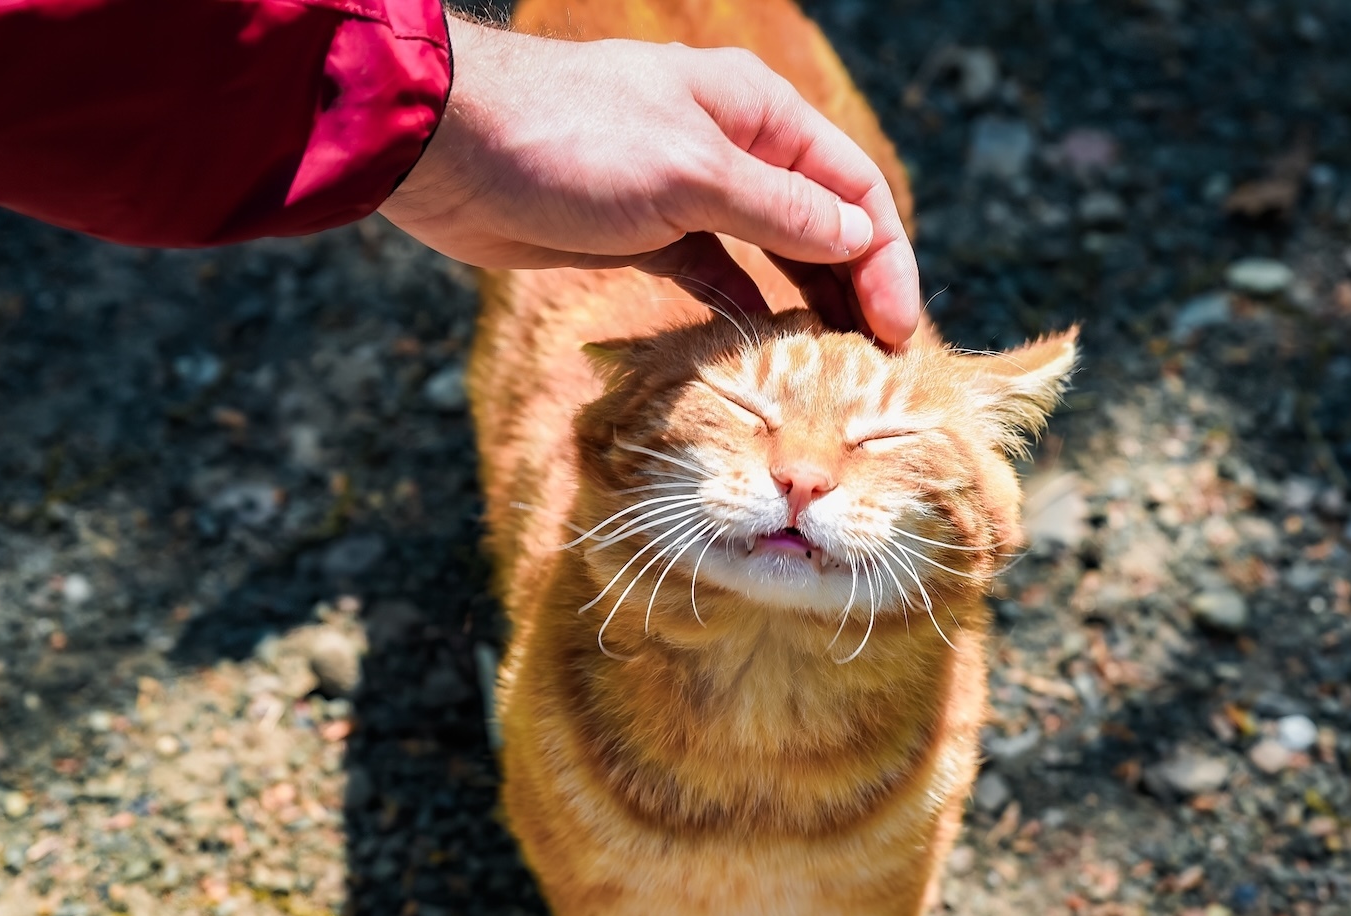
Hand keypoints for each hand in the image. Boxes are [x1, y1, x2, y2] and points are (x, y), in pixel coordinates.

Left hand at [378, 15, 919, 346]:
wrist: (450, 152)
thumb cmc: (573, 141)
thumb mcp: (691, 174)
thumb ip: (778, 212)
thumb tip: (857, 239)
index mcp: (757, 111)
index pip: (852, 187)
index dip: (886, 259)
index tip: (900, 331)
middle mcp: (733, 147)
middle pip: (820, 223)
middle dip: (855, 288)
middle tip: (880, 367)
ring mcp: (688, 192)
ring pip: (772, 254)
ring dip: (806, 306)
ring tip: (835, 369)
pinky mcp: (644, 235)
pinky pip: (717, 277)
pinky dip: (745, 312)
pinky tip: (767, 355)